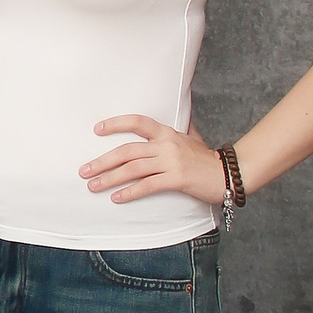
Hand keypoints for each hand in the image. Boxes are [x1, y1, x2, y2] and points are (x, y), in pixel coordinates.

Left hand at [80, 117, 229, 206]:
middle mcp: (166, 145)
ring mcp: (171, 162)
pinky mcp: (177, 179)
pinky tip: (117, 198)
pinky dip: (130, 192)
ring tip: (93, 186)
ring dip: (109, 178)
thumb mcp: (191, 137)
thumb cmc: (206, 158)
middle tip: (84, 170)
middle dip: (102, 161)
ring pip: (133, 169)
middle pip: (127, 151)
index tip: (96, 130)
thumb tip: (176, 113)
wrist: (229, 173)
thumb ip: (178, 128)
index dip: (116, 124)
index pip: (137, 122)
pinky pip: (148, 186)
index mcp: (167, 133)